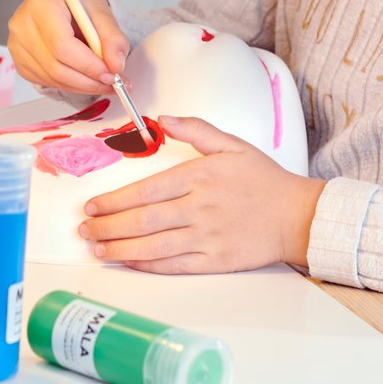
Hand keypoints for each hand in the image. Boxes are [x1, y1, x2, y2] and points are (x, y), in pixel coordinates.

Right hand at [7, 0, 128, 93]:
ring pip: (52, 78)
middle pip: (55, 65)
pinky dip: (71, 85)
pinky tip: (85, 78)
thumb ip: (113, 37)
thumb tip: (116, 64)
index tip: (111, 73)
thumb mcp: (102, 12)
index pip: (62, 44)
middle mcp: (22, 23)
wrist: (66, 8)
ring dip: (82, 86)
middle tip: (114, 82)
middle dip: (88, 80)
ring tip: (105, 82)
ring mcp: (17, 45)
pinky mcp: (19, 62)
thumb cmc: (80, 6)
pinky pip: (47, 82)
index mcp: (42, 3)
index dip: (88, 64)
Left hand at [80, 115, 324, 272]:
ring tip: (98, 247)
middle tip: (85, 229)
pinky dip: (147, 265)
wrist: (297, 215)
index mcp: (199, 177)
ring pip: (153, 246)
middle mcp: (199, 208)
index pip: (145, 190)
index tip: (93, 205)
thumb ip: (195, 130)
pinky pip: (174, 265)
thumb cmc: (263, 180)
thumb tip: (163, 118)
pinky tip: (128, 261)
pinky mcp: (215, 261)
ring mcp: (207, 237)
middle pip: (142, 220)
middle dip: (108, 226)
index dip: (113, 200)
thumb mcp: (232, 144)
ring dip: (120, 248)